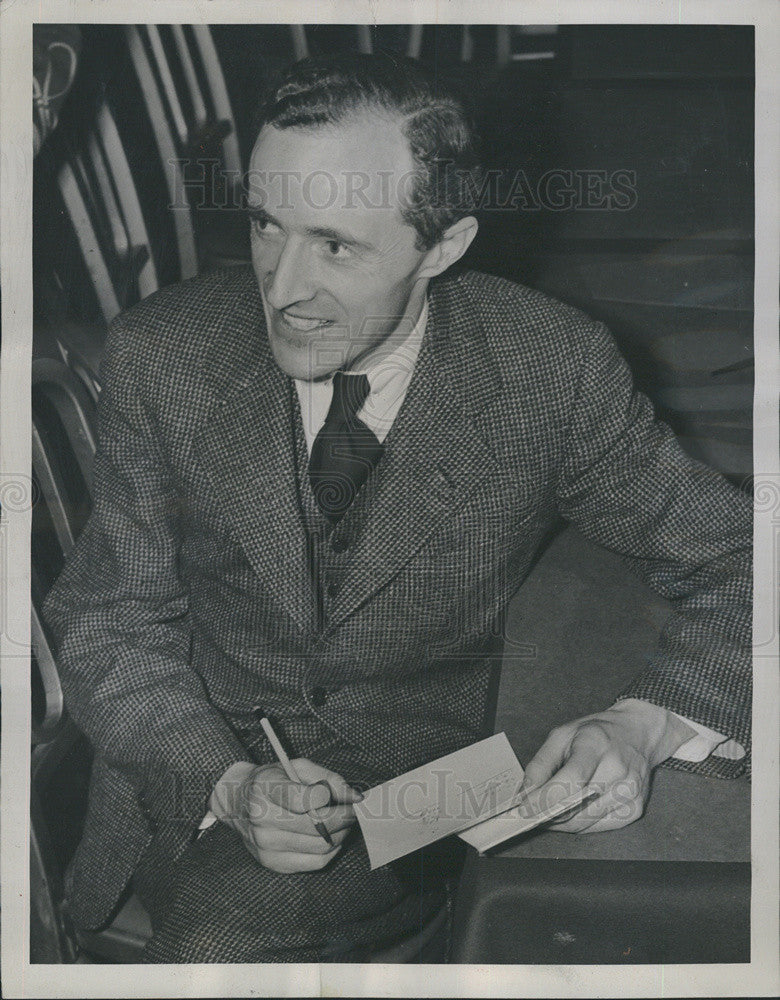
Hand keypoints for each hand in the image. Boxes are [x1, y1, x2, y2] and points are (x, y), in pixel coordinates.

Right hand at [208, 758, 363, 872]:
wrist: (238, 802)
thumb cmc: (273, 780)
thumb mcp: (298, 767)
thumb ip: (329, 778)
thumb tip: (356, 797)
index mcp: (265, 789)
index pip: (305, 799)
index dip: (330, 797)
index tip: (342, 796)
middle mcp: (262, 820)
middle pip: (317, 827)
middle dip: (344, 818)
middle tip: (352, 811)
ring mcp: (265, 845)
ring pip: (320, 847)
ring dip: (340, 835)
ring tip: (343, 823)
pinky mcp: (272, 863)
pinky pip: (314, 863)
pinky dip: (330, 851)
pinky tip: (330, 838)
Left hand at [520, 699, 695, 832]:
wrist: (638, 734)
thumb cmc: (597, 733)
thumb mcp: (562, 735)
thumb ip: (541, 764)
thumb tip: (526, 795)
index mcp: (596, 744)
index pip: (571, 779)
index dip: (545, 798)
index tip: (525, 808)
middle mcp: (618, 770)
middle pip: (575, 806)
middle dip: (547, 813)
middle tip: (530, 811)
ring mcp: (630, 793)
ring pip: (583, 822)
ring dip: (560, 821)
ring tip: (547, 810)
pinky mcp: (635, 810)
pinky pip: (595, 827)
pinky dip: (577, 822)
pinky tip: (570, 810)